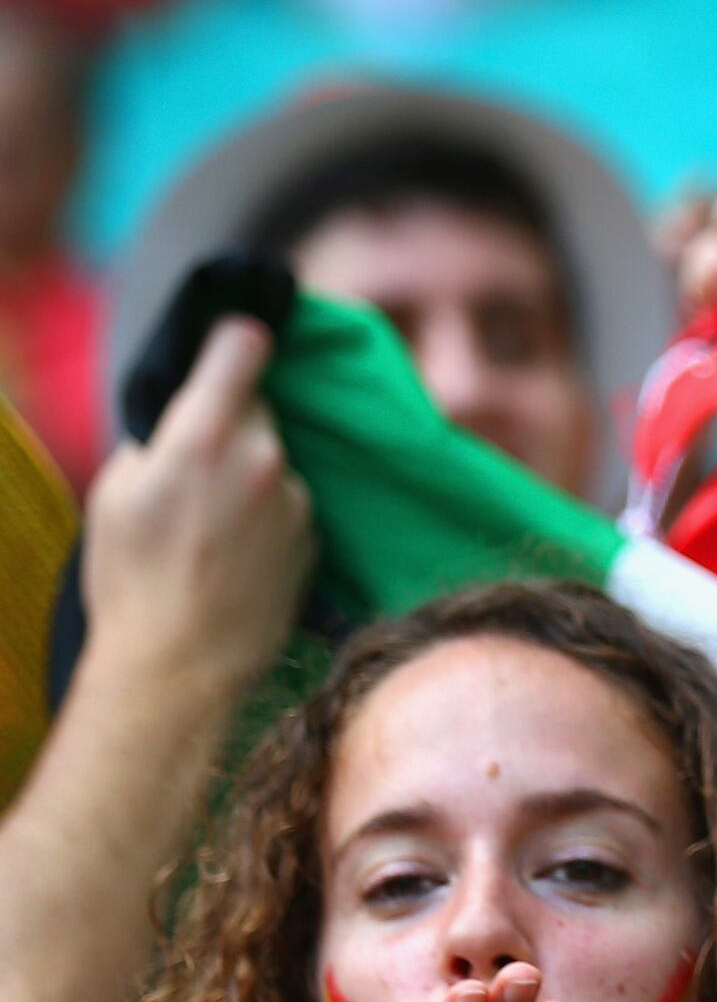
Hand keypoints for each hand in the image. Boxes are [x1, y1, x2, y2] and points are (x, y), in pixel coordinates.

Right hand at [77, 316, 312, 708]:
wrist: (183, 663)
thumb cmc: (132, 577)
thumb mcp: (117, 490)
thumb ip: (157, 440)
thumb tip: (179, 421)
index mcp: (204, 434)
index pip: (243, 348)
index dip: (238, 338)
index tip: (237, 338)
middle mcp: (263, 458)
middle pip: (259, 409)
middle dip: (232, 421)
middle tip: (197, 458)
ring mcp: (297, 499)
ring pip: (276, 459)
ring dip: (252, 472)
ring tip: (211, 523)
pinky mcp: (315, 537)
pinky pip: (290, 503)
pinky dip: (269, 511)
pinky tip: (236, 549)